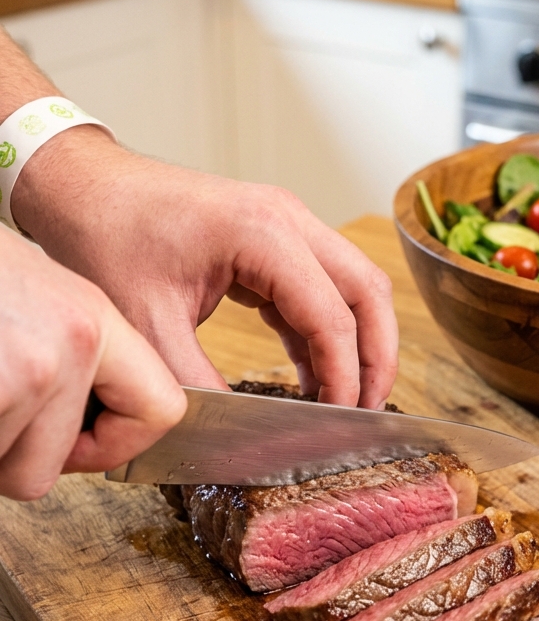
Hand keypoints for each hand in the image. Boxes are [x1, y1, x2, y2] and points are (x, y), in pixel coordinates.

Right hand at [0, 228, 185, 499]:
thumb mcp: (39, 301)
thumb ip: (75, 364)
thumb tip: (96, 444)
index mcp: (94, 321)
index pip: (160, 410)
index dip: (115, 446)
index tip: (78, 448)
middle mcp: (69, 345)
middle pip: (48, 467)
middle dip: (6, 458)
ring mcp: (24, 371)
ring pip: (6, 470)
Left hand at [13, 130, 398, 408]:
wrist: (81, 187)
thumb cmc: (106, 235)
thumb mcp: (148, 323)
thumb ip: (198, 382)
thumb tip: (239, 432)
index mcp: (262, 232)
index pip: (332, 314)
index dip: (343, 374)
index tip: (336, 421)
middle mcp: (287, 219)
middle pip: (366, 291)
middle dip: (376, 356)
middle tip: (367, 411)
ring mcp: (286, 223)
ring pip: (354, 286)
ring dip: (359, 342)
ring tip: (347, 400)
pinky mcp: (273, 238)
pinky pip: (320, 287)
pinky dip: (325, 332)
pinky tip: (311, 376)